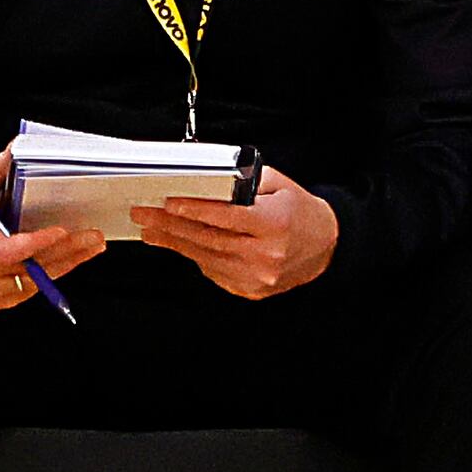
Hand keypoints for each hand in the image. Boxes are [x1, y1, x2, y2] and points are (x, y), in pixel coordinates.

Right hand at [0, 151, 104, 312]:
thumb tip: (18, 148)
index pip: (7, 250)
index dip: (38, 243)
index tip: (62, 231)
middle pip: (29, 268)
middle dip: (67, 252)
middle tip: (92, 237)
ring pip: (35, 283)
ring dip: (66, 264)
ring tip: (90, 247)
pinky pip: (28, 291)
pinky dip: (50, 275)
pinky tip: (70, 260)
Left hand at [138, 168, 337, 300]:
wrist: (327, 246)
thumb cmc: (300, 213)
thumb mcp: (279, 185)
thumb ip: (244, 182)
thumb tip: (206, 181)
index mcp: (275, 224)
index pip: (225, 217)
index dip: (193, 210)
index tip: (167, 203)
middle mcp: (266, 254)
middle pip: (208, 239)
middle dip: (171, 225)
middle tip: (145, 214)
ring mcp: (258, 276)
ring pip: (206, 258)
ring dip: (175, 242)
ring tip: (152, 229)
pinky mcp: (251, 289)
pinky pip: (214, 272)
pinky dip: (194, 256)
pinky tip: (178, 244)